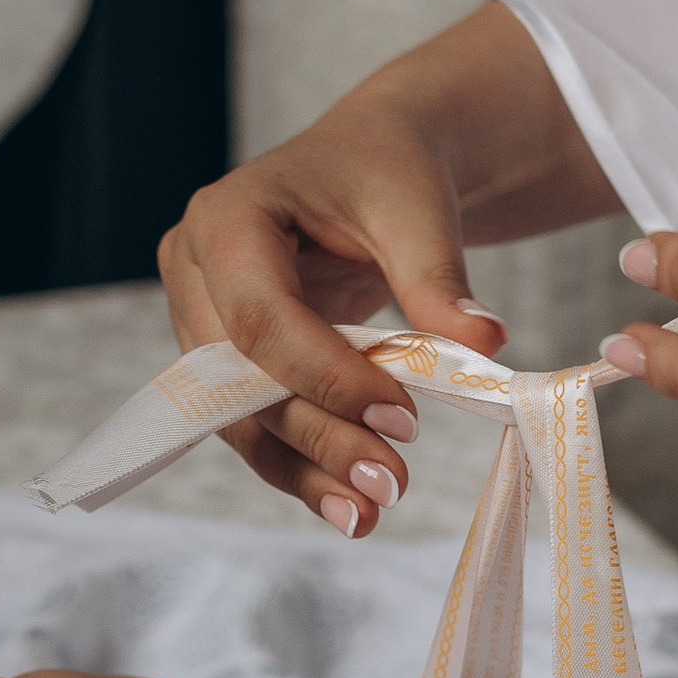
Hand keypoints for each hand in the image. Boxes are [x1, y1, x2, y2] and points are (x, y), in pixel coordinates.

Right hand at [157, 3, 616, 533]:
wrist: (372, 162)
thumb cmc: (387, 170)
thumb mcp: (416, 210)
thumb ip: (437, 277)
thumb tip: (483, 342)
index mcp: (225, 217)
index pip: (260, 315)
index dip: (325, 375)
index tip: (402, 419)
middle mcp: (193, 270)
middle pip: (240, 377)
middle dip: (316, 437)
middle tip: (390, 486)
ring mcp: (200, 319)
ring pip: (239, 415)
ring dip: (304, 470)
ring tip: (367, 516)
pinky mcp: (223, 360)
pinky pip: (256, 422)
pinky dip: (303, 464)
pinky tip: (348, 506)